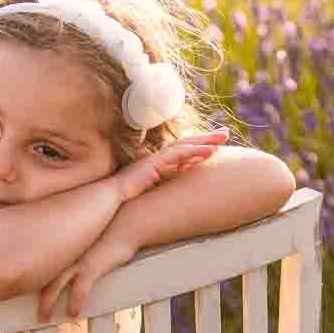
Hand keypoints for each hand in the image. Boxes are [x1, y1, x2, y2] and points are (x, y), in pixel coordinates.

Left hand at [38, 229, 138, 321]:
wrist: (129, 222)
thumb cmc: (111, 227)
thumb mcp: (86, 234)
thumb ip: (75, 245)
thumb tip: (69, 255)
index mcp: (60, 243)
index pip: (36, 261)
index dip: (28, 276)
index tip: (23, 288)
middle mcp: (63, 251)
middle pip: (39, 276)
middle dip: (32, 294)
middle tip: (30, 308)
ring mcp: (76, 259)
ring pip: (53, 286)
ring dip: (47, 304)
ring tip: (44, 318)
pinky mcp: (91, 267)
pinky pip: (79, 290)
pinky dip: (75, 303)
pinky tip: (73, 313)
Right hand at [111, 129, 227, 204]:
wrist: (107, 199)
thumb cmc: (124, 199)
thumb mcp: (148, 191)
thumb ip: (160, 188)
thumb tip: (174, 198)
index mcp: (157, 164)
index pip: (181, 151)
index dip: (198, 146)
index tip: (215, 144)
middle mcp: (158, 158)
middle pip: (186, 143)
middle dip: (207, 137)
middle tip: (226, 133)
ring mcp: (155, 159)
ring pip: (185, 145)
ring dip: (205, 141)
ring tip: (224, 138)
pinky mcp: (154, 164)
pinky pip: (179, 155)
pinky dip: (195, 152)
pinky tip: (211, 151)